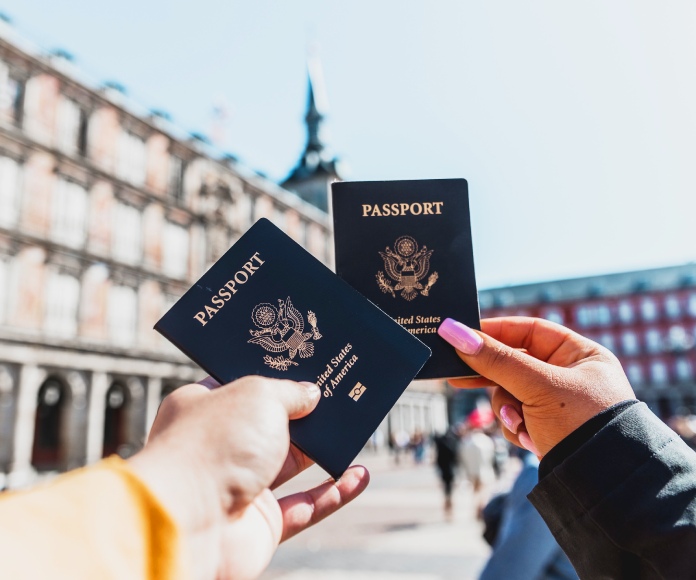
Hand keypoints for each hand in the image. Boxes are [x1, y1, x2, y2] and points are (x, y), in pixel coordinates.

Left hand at [128, 376, 369, 579]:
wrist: (188, 524)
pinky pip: (306, 506)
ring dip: (325, 450)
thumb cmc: (213, 446)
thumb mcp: (258, 395)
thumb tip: (311, 394)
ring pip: (292, 464)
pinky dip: (334, 493)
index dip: (274, 374)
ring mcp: (240, 486)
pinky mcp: (260, 525)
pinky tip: (359, 476)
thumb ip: (290, 392)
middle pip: (271, 424)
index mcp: (204, 407)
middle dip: (305, 412)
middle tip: (338, 393)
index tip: (305, 363)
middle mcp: (220, 446)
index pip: (241, 384)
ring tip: (356, 429)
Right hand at [438, 316, 635, 456]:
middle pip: (515, 364)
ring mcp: (558, 404)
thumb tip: (452, 330)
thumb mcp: (537, 386)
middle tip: (458, 377)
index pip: (529, 331)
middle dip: (493, 378)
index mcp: (580, 355)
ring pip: (510, 393)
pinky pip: (516, 418)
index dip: (495, 332)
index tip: (462, 335)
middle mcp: (570, 376)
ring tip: (519, 424)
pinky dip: (516, 428)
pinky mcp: (548, 428)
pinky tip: (530, 439)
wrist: (603, 486)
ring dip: (507, 409)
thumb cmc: (582, 424)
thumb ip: (495, 359)